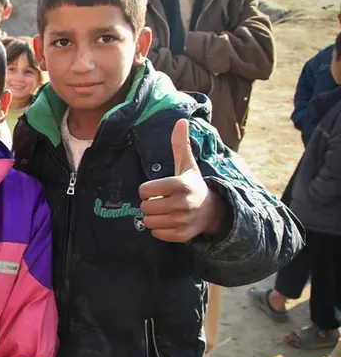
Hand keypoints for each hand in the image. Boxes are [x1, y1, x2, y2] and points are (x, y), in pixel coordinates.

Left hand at [139, 119, 224, 241]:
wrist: (212, 211)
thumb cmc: (193, 184)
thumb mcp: (187, 165)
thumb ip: (180, 144)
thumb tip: (181, 120)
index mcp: (181, 185)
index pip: (145, 190)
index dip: (146, 190)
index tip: (156, 189)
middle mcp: (183, 203)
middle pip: (144, 207)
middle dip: (149, 204)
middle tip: (160, 201)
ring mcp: (183, 221)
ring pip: (148, 222)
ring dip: (152, 217)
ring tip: (164, 211)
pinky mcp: (182, 235)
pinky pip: (156, 234)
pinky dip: (159, 229)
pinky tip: (170, 222)